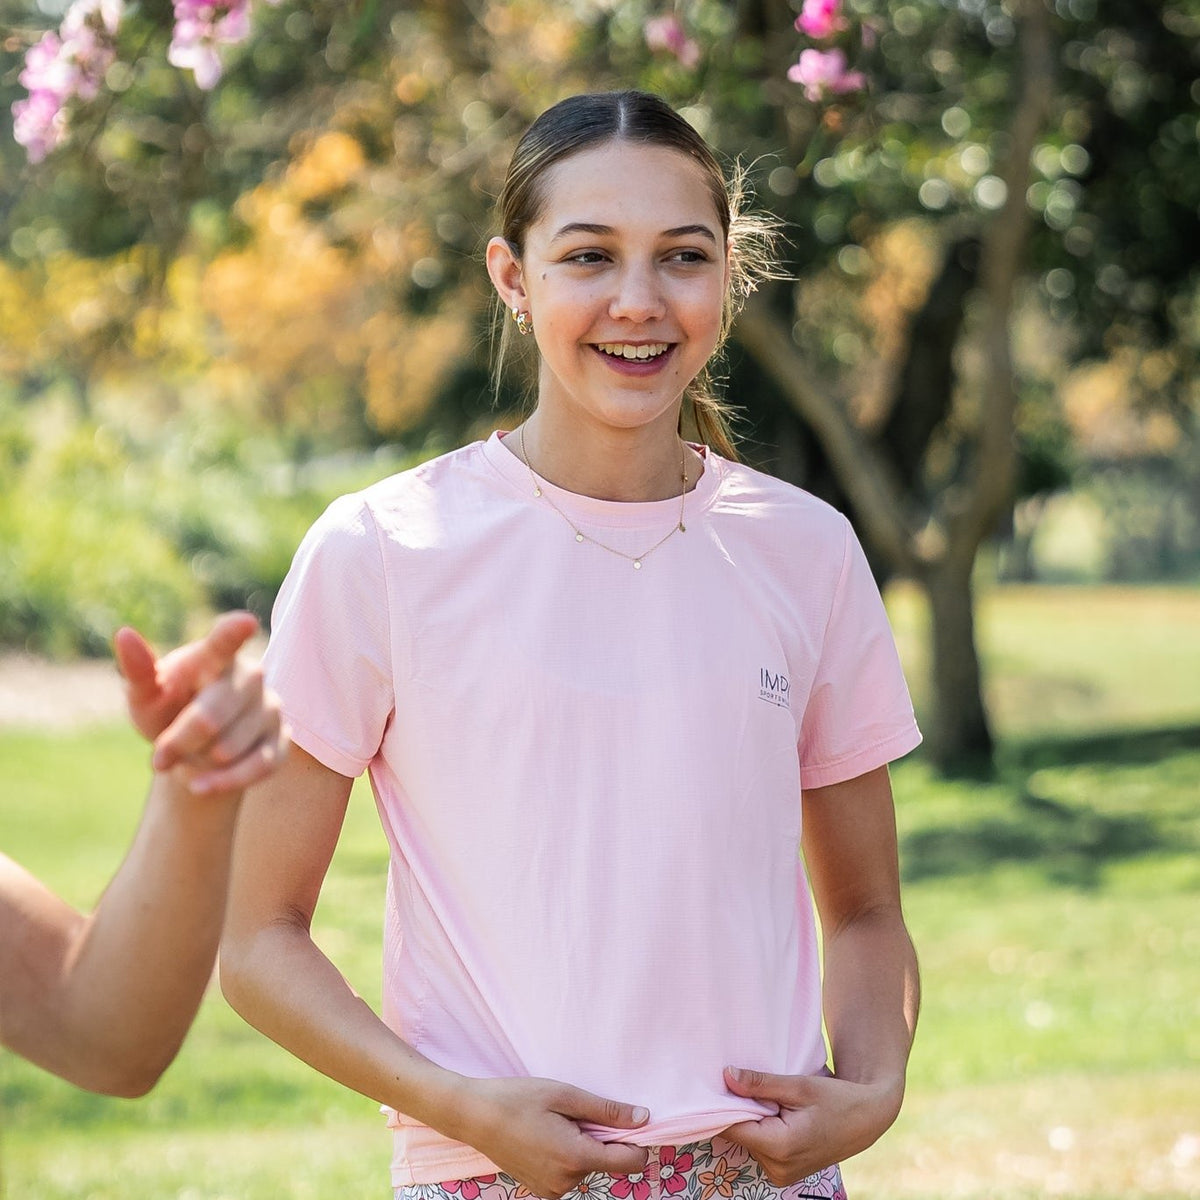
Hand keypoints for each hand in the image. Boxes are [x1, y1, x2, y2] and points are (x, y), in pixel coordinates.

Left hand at [114, 612, 287, 794]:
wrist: (194, 751)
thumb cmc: (168, 712)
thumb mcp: (146, 697)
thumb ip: (138, 670)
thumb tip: (124, 634)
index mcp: (215, 657)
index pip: (224, 643)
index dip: (233, 634)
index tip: (245, 622)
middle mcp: (251, 676)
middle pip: (212, 716)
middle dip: (180, 741)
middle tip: (159, 757)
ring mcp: (271, 707)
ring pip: (232, 747)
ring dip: (201, 761)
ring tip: (190, 760)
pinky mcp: (282, 739)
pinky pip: (260, 766)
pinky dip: (226, 781)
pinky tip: (202, 786)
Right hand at [447, 1076, 650, 1198]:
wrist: (473, 1116)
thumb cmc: (517, 1099)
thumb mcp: (564, 1095)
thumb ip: (606, 1111)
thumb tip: (643, 1118)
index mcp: (575, 1157)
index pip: (628, 1162)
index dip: (637, 1141)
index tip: (629, 1120)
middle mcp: (566, 1182)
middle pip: (606, 1161)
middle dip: (600, 1137)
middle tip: (573, 1113)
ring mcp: (551, 1190)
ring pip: (587, 1166)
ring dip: (582, 1145)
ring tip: (554, 1123)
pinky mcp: (541, 1190)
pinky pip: (569, 1173)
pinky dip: (567, 1155)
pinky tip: (545, 1136)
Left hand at [720, 1067, 902, 1185]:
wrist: (866, 1119)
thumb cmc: (836, 1099)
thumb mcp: (798, 1085)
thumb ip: (760, 1083)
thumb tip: (726, 1076)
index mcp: (780, 1146)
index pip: (732, 1128)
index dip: (722, 1106)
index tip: (717, 1084)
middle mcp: (777, 1168)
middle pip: (739, 1135)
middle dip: (741, 1110)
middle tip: (754, 1087)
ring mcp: (781, 1175)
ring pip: (749, 1141)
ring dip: (753, 1120)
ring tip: (773, 1102)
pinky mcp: (783, 1173)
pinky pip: (760, 1148)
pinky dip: (762, 1130)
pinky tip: (777, 1114)